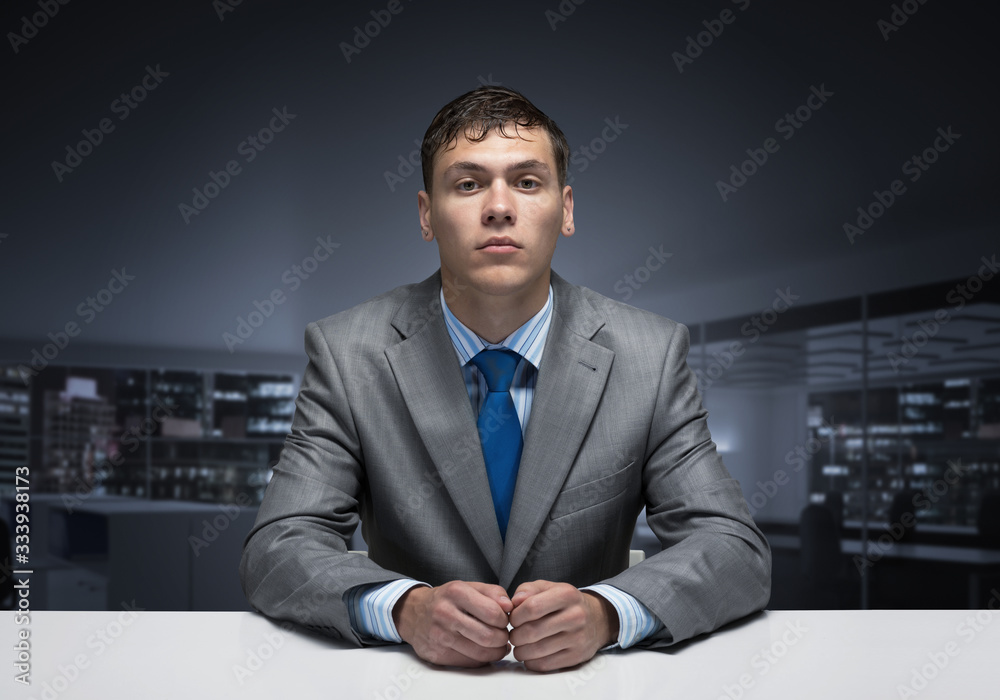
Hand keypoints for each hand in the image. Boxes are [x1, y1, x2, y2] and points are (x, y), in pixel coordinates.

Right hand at [392, 580, 512, 666]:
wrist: (412, 612)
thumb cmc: (446, 599)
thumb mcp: (467, 586)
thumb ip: (492, 592)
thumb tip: (510, 606)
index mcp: (456, 593)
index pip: (493, 613)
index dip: (504, 619)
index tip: (504, 620)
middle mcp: (445, 614)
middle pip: (488, 636)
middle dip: (503, 638)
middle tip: (503, 635)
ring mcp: (439, 636)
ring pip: (480, 653)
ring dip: (496, 652)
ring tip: (497, 645)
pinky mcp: (437, 655)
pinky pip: (469, 663)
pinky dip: (482, 659)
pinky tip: (482, 650)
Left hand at [508, 580, 618, 671]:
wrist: (597, 619)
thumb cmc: (565, 603)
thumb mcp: (549, 588)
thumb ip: (528, 589)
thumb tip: (513, 601)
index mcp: (566, 595)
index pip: (532, 607)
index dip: (515, 616)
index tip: (513, 619)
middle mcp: (575, 616)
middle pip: (532, 631)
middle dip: (515, 636)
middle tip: (514, 635)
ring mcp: (578, 638)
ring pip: (537, 650)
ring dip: (520, 651)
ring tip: (520, 646)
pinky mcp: (577, 656)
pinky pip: (545, 664)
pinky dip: (531, 662)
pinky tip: (531, 655)